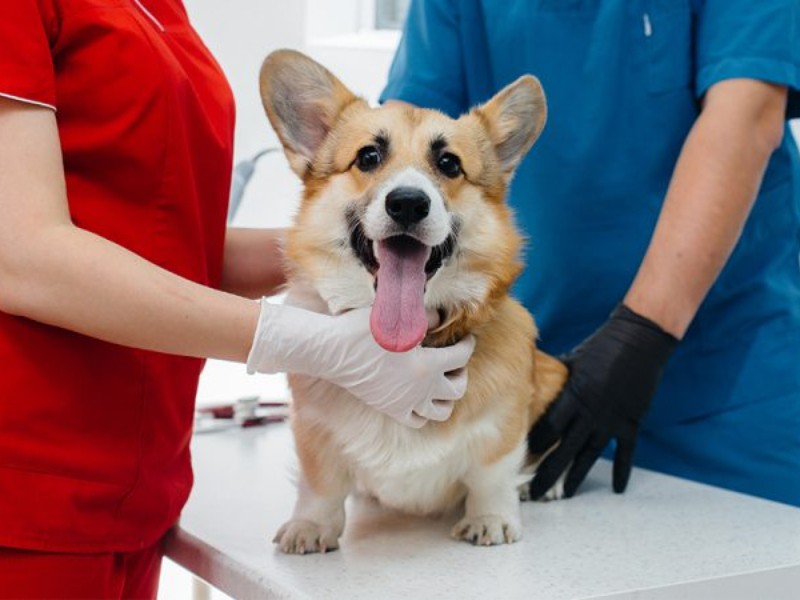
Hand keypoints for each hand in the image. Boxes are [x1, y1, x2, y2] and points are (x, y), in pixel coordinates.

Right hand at [247, 300, 474, 427]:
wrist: (333, 351)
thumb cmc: (363, 329)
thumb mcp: (398, 317)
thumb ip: (425, 317)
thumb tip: (441, 318)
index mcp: (427, 365)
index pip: (461, 357)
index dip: (467, 346)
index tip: (466, 338)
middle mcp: (421, 389)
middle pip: (457, 389)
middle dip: (462, 374)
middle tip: (455, 362)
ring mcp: (406, 402)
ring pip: (441, 411)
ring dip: (447, 397)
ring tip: (442, 382)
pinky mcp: (390, 409)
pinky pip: (417, 420)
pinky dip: (425, 412)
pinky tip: (420, 397)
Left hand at [527, 304, 677, 498]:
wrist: (639, 340)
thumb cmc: (600, 347)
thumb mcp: (570, 361)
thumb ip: (553, 378)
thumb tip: (529, 381)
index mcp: (572, 397)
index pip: (548, 429)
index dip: (534, 446)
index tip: (521, 459)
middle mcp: (590, 413)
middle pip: (565, 451)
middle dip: (548, 473)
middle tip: (535, 493)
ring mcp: (611, 421)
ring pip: (590, 456)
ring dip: (577, 476)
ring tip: (565, 495)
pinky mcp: (631, 422)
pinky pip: (625, 453)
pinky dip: (622, 471)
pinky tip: (618, 489)